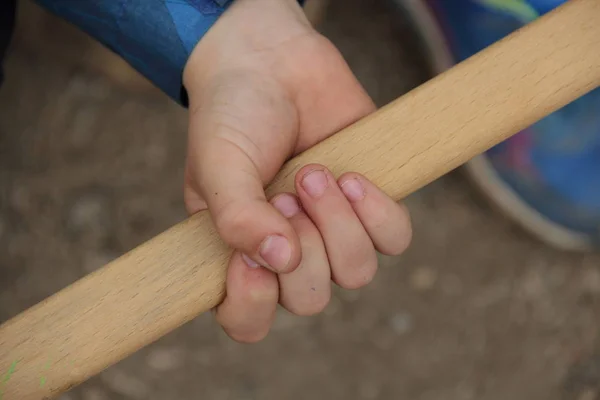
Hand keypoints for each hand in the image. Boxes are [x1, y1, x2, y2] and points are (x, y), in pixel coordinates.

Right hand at [182, 0, 411, 341]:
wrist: (272, 61)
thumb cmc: (232, 115)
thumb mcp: (218, 164)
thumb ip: (236, 217)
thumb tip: (280, 259)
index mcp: (238, 254)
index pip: (247, 320)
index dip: (252, 302)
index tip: (248, 257)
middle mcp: (286, 251)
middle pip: (311, 299)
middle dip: (303, 247)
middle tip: (284, 190)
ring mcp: (331, 230)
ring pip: (356, 271)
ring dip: (338, 224)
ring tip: (314, 173)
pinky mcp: (369, 204)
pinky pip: (395, 238)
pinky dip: (378, 212)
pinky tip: (353, 176)